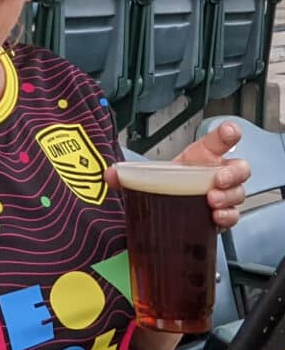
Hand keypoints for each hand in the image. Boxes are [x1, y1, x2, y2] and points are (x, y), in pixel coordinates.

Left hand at [105, 121, 249, 228]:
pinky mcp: (220, 214)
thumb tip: (110, 175)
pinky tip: (216, 217)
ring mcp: (222, 194)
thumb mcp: (149, 176)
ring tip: (211, 201)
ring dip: (228, 196)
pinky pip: (233, 215)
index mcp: (202, 157)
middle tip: (217, 180)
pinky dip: (227, 216)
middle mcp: (217, 173)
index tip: (229, 132)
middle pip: (239, 168)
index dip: (228, 134)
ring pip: (238, 193)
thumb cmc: (166, 185)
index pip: (220, 140)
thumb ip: (128, 174)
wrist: (167, 209)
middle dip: (232, 173)